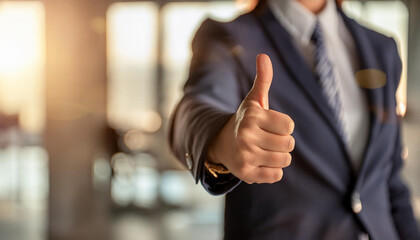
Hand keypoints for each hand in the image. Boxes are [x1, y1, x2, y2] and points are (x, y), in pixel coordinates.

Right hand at [207, 54, 294, 183]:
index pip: (289, 125)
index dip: (283, 126)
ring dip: (278, 157)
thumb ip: (263, 79)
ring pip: (285, 160)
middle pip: (289, 144)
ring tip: (264, 151)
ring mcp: (245, 156)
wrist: (223, 144)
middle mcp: (246, 136)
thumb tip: (263, 55)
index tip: (270, 125)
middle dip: (282, 142)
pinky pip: (276, 175)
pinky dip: (272, 170)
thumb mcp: (254, 100)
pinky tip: (259, 163)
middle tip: (267, 139)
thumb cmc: (246, 121)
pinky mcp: (246, 174)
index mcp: (252, 116)